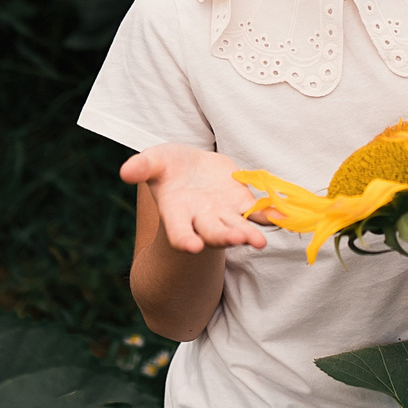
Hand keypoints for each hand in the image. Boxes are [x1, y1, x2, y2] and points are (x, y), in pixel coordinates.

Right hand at [121, 144, 269, 254]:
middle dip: (225, 237)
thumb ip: (142, 167)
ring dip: (249, 233)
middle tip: (237, 240)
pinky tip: (282, 216)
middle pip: (213, 233)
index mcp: (177, 213)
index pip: (179, 231)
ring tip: (260, 240)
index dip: (184, 240)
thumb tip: (125, 171)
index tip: (192, 247)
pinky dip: (270, 215)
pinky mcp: (242, 202)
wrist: (191, 167)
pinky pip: (258, 211)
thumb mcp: (153, 161)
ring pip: (238, 226)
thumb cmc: (167, 167)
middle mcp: (202, 219)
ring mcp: (224, 213)